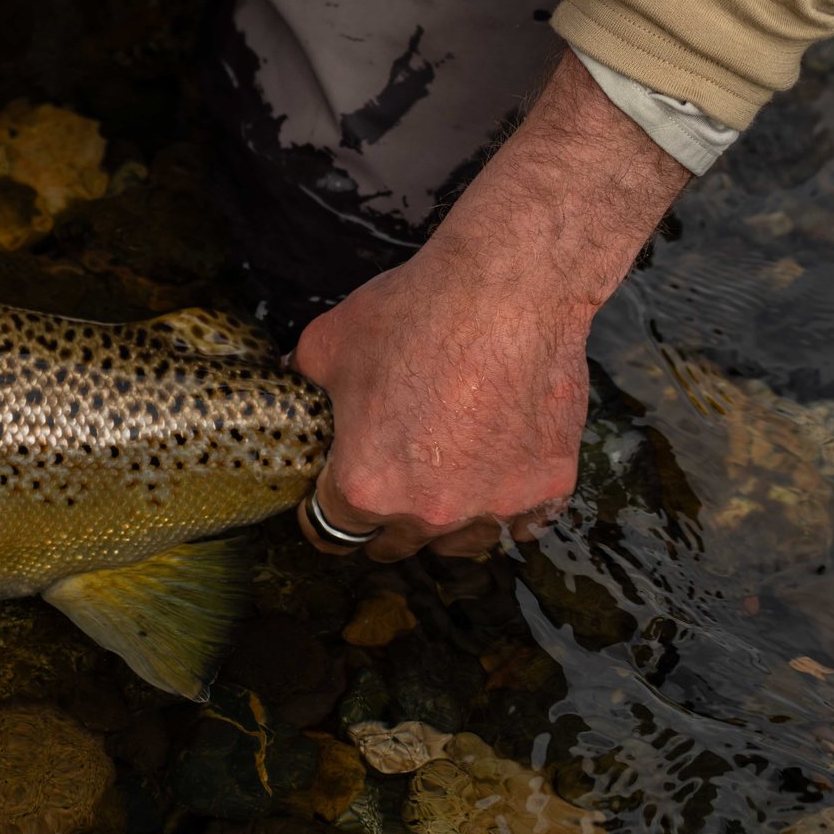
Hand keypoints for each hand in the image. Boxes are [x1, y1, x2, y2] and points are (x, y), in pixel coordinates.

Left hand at [290, 52, 691, 559]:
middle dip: (384, 522)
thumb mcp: (326, 345)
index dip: (324, 512)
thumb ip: (301, 381)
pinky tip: (498, 485)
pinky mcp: (547, 484)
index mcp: (365, 487)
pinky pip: (525, 522)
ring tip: (443, 489)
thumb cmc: (413, 314)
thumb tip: (286, 383)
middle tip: (386, 489)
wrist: (507, 289)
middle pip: (397, 544)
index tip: (330, 500)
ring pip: (462, 542)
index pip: (331, 529)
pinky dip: (511, 510)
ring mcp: (493, 503)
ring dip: (448, 523)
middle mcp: (429, 511)